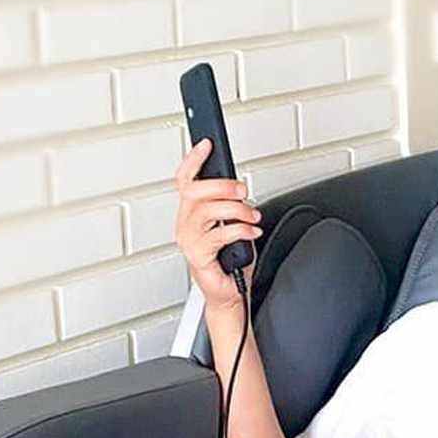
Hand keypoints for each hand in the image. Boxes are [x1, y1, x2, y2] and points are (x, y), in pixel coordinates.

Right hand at [174, 138, 261, 306]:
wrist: (230, 294)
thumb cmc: (229, 262)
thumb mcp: (230, 225)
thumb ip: (228, 205)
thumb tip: (237, 186)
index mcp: (190, 214)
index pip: (185, 181)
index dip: (194, 160)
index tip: (206, 144)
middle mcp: (185, 225)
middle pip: (195, 191)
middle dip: (222, 185)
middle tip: (242, 190)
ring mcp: (189, 240)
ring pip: (208, 210)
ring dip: (237, 209)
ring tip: (252, 216)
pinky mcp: (198, 255)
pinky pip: (220, 233)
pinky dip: (241, 229)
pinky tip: (251, 231)